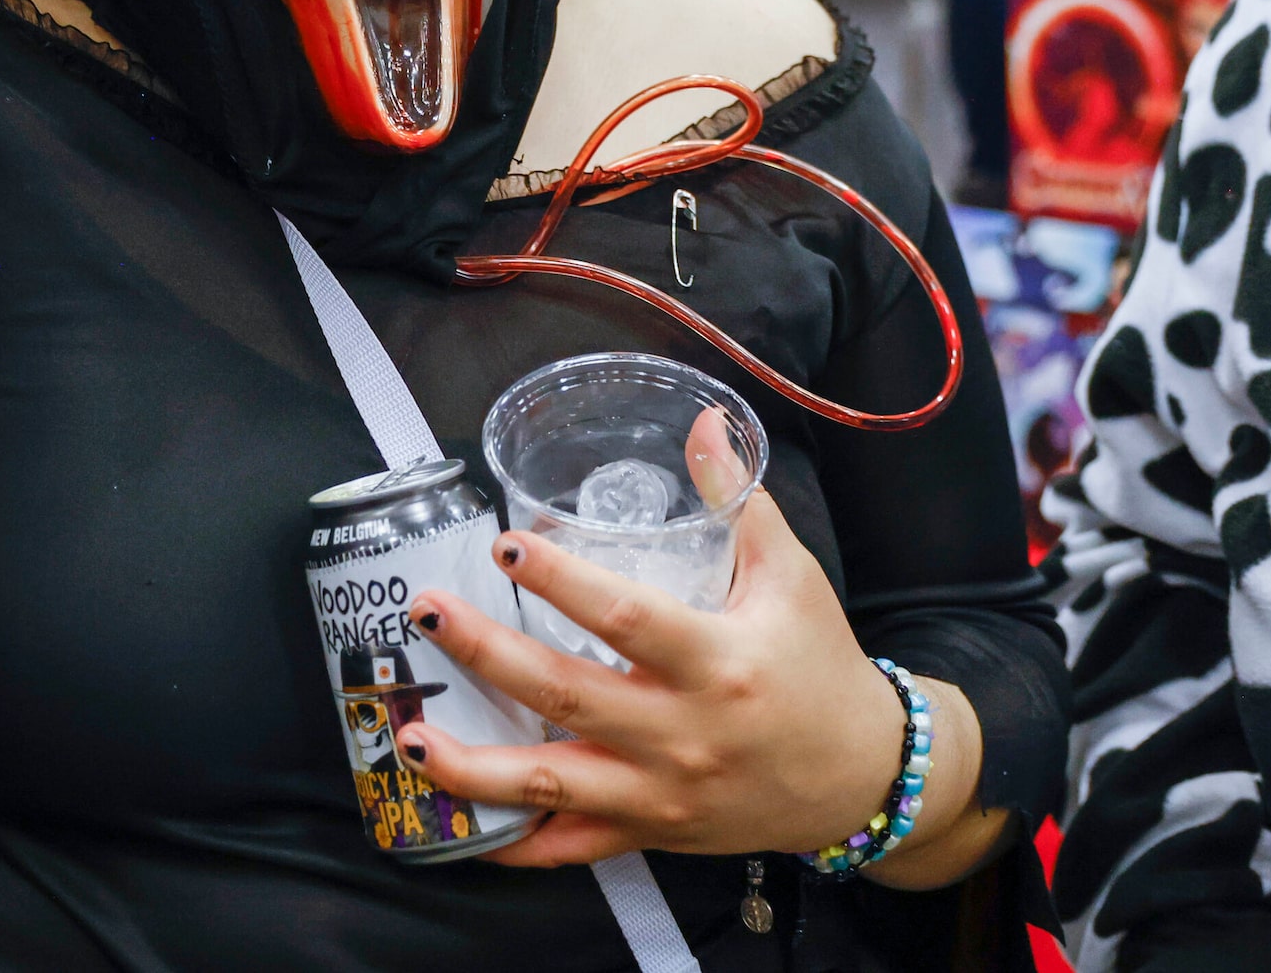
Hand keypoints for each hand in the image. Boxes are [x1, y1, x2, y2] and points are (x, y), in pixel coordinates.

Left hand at [399, 413, 967, 870]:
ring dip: (473, 765)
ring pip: (553, 782)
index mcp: (718, 661)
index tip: (508, 546)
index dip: (563, 580)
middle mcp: (684, 733)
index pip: (627, 617)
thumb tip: (702, 424)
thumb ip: (739, 500)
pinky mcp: (652, 832)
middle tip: (429, 615)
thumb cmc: (820, 666)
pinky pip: (569, 846)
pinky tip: (455, 824)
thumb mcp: (792, 575)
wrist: (859, 775)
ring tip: (411, 732)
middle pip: (568, 694)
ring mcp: (662, 792)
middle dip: (488, 655)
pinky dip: (513, 841)